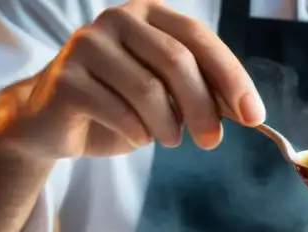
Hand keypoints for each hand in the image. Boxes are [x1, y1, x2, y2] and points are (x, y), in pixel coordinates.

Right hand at [0, 0, 264, 158]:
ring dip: (168, 126)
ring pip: (148, 90)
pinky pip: (118, 112)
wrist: (53, 121)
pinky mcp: (66, 78)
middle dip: (203, 107)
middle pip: (176, 61)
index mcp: (148, 14)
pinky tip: (135, 136)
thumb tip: (247, 112)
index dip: (231, 77)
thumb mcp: (168, 96)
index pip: (198, 38)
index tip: (254, 117)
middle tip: (212, 141)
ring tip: (167, 139)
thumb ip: (203, 94)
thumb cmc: (120, 104)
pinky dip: (137, 133)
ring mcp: (87, 45)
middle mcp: (116, 19)